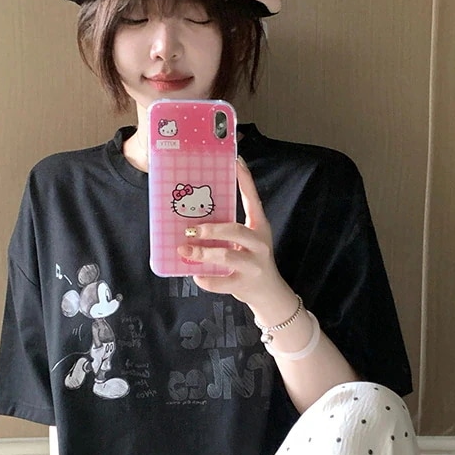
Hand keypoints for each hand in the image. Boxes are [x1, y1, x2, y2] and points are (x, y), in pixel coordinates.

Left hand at [178, 157, 290, 310]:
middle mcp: (260, 244)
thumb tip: (197, 216)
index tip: (236, 161)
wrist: (270, 293)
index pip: (253, 200)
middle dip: (211, 229)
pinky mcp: (245, 283)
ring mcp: (254, 265)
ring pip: (227, 255)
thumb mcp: (249, 241)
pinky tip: (195, 274)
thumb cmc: (252, 261)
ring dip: (203, 253)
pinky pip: (221, 281)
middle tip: (191, 228)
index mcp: (260, 227)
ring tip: (185, 250)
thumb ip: (230, 229)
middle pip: (236, 230)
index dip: (245, 181)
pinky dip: (206, 278)